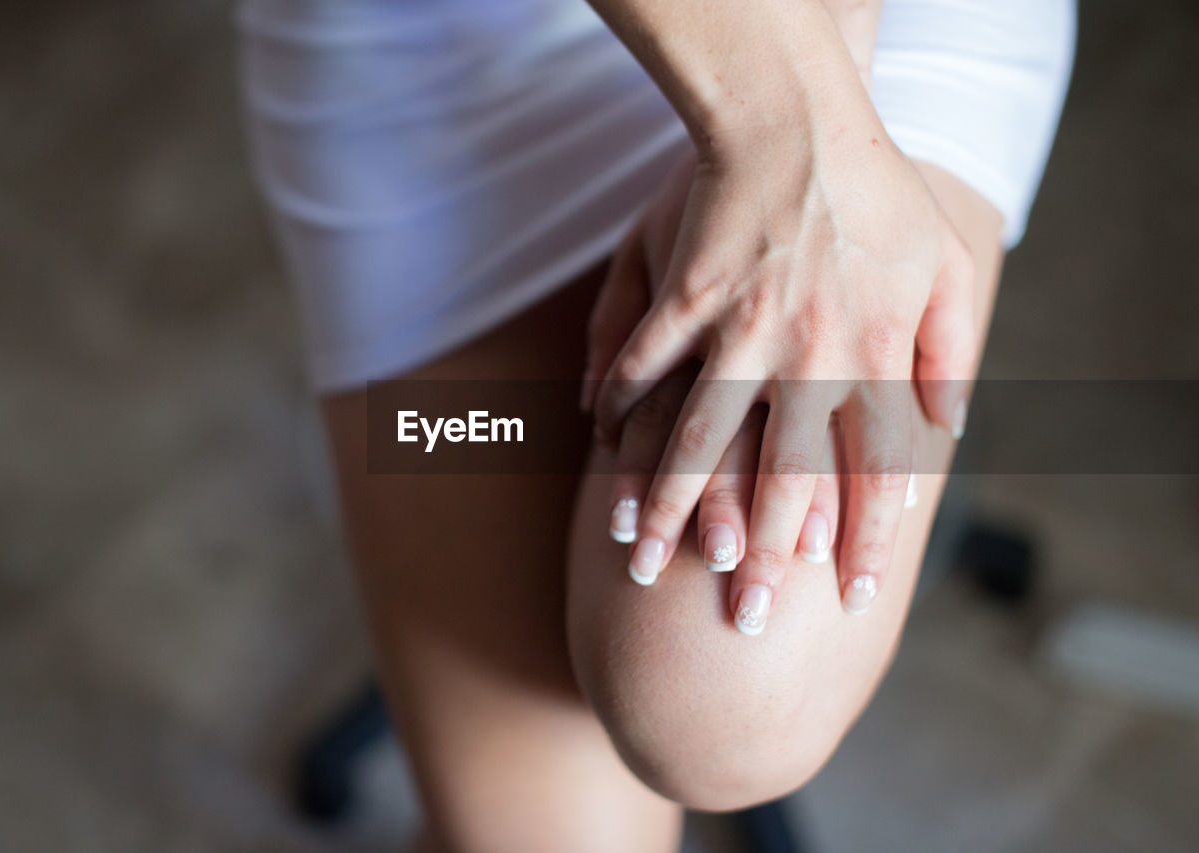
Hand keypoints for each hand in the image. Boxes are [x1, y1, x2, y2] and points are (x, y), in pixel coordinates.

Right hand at [584, 111, 971, 616]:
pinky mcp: (684, 303)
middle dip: (762, 554)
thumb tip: (951, 428)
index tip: (844, 595)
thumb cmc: (877, 193)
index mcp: (872, 355)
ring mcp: (737, 333)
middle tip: (739, 619)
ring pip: (700, 438)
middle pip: (783, 476)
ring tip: (643, 560)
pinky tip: (600, 448)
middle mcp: (805, 358)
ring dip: (670, 504)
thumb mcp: (942, 267)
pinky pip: (645, 365)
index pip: (873, 470)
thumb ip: (949, 354)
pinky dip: (620, 404)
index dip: (861, 536)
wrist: (801, 120)